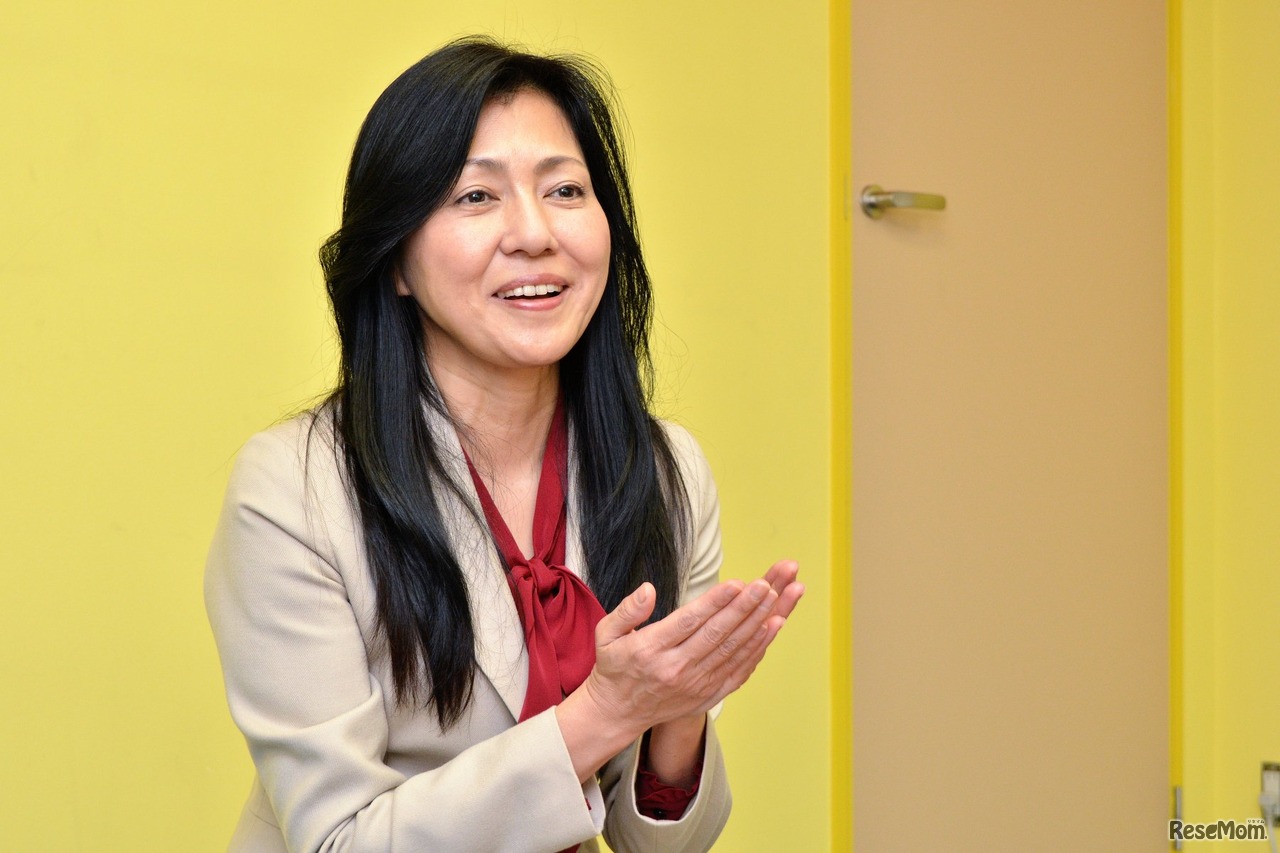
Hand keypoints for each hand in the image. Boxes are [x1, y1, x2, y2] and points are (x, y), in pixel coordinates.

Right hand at [555, 561, 803, 781]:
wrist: (618, 713)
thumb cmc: (614, 666)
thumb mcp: (606, 633)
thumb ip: (627, 610)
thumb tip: (649, 590)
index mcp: (651, 650)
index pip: (689, 622)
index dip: (715, 602)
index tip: (736, 583)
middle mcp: (676, 669)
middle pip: (717, 634)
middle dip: (744, 607)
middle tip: (765, 584)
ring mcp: (695, 685)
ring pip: (732, 650)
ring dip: (757, 623)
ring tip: (776, 598)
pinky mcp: (708, 695)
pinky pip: (738, 670)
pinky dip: (757, 649)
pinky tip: (772, 627)